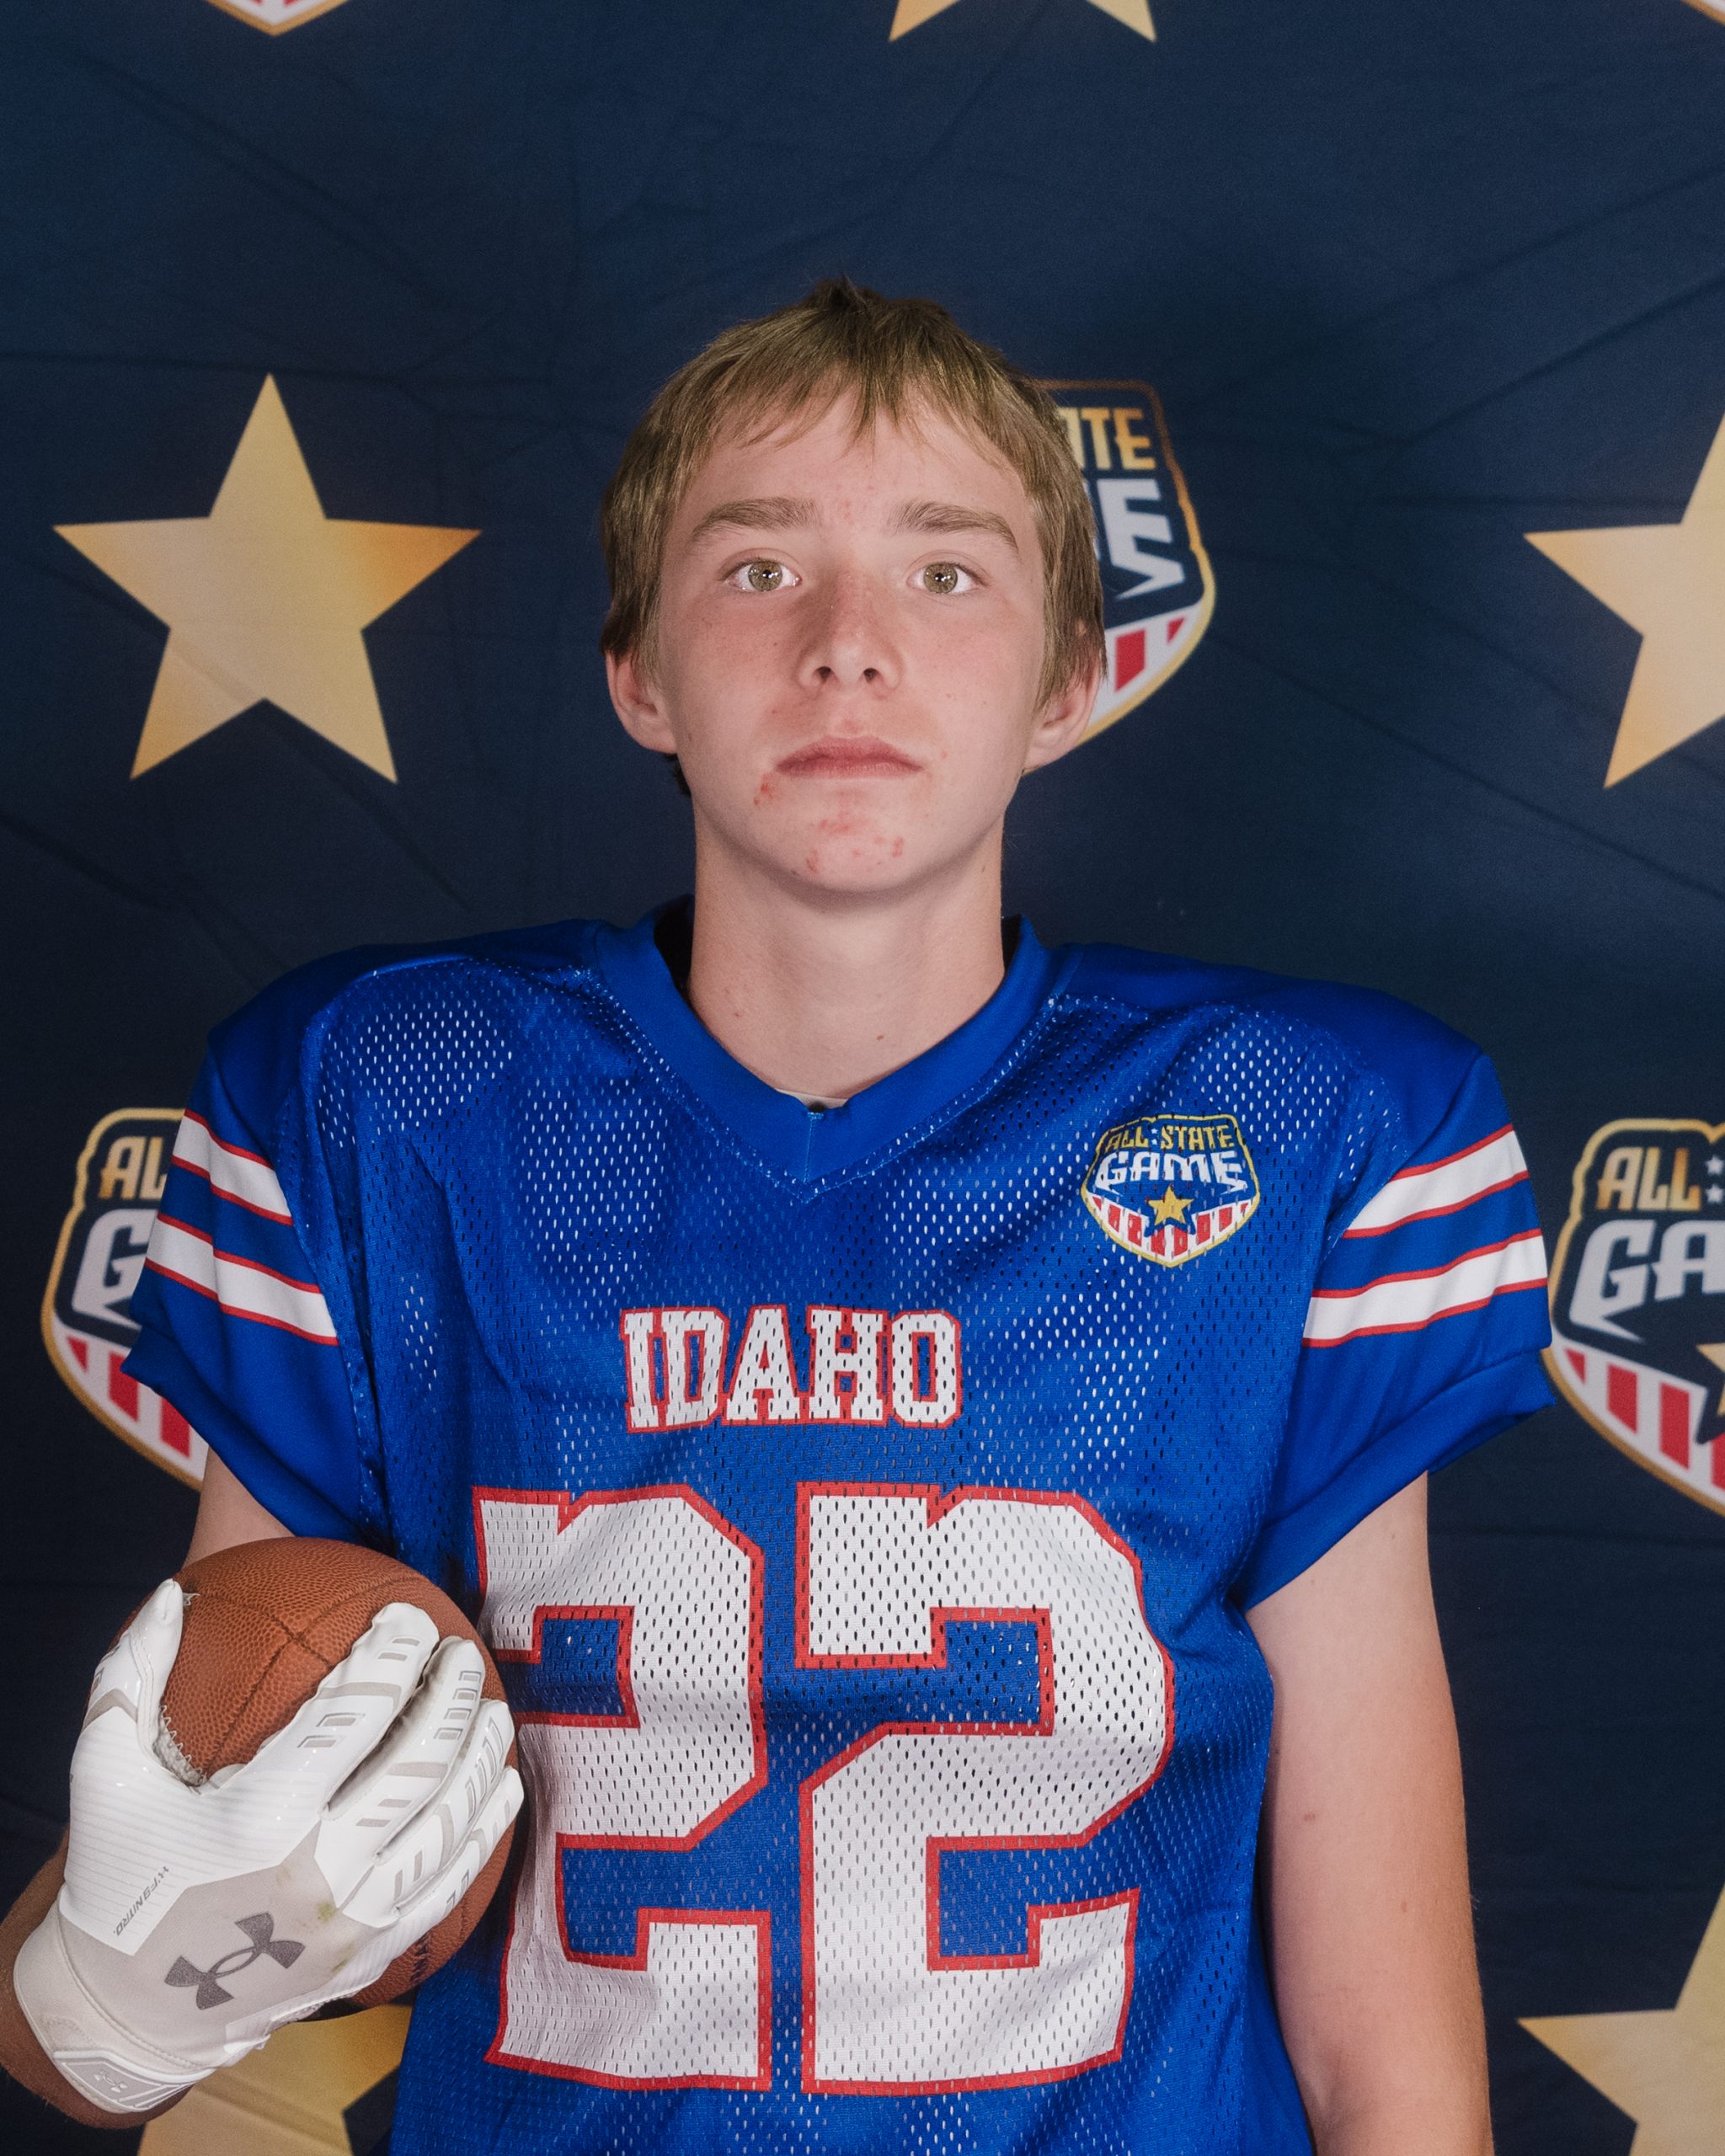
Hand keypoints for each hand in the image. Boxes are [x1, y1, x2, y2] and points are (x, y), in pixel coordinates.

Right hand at [13, 1578, 522, 2114]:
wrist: (128, 2014)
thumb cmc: (117, 1877)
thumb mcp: (103, 1773)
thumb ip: (131, 1675)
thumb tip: (170, 1590)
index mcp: (260, 1818)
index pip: (354, 1715)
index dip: (393, 1656)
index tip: (407, 1619)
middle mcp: (320, 1870)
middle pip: (418, 1762)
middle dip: (453, 1696)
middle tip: (462, 1653)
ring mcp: (355, 1920)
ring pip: (450, 1822)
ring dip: (483, 1758)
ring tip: (495, 1710)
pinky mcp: (374, 1956)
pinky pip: (451, 1883)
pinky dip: (487, 1829)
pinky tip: (503, 1788)